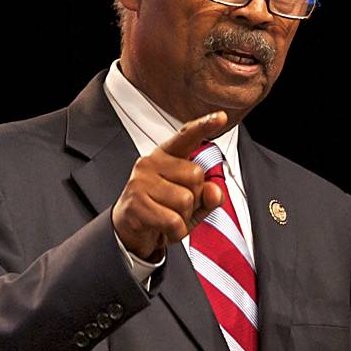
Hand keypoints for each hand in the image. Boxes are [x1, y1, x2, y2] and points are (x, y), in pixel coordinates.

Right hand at [112, 111, 232, 261]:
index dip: (204, 126)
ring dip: (184, 218)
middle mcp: (150, 163)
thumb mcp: (192, 205)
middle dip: (195, 198)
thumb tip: (214, 192)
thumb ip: (208, 196)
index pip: (187, 136)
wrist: (129, 233)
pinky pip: (174, 221)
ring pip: (186, 200)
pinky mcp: (136, 204)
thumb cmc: (162, 212)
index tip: (222, 117)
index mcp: (166, 156)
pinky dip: (176, 233)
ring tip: (169, 219)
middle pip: (196, 175)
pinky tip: (164, 231)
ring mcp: (140, 182)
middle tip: (177, 208)